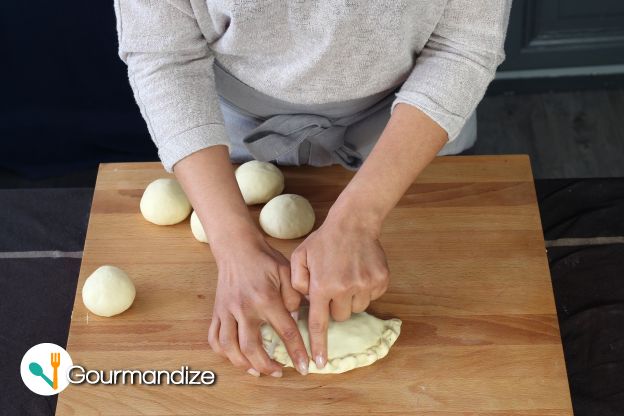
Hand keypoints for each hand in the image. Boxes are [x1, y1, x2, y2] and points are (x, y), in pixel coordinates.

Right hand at [208, 233, 309, 375]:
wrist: (237, 248)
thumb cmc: (265, 259)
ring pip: (229, 347)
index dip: (296, 352)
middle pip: (251, 347)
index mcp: (265, 298)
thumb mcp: (287, 271)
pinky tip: (237, 357)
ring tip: (257, 370)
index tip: (304, 367)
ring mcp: (227, 311)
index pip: (285, 331)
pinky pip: (214, 338)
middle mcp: (244, 308)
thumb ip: (295, 296)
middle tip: (278, 372)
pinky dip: (223, 353)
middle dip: (266, 366)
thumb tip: (297, 319)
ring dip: (243, 364)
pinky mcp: (217, 311)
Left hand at [290, 210, 388, 369]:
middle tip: (332, 286)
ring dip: (350, 298)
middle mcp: (344, 288)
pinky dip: (365, 289)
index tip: (319, 364)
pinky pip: (372, 297)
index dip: (318, 345)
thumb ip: (295, 283)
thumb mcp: (299, 257)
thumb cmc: (324, 240)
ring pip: (357, 308)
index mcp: (322, 285)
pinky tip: (358, 271)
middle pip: (340, 316)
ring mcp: (365, 284)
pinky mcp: (380, 280)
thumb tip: (299, 305)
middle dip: (334, 306)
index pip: (319, 323)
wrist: (354, 222)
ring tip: (346, 275)